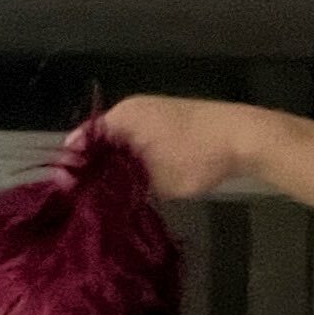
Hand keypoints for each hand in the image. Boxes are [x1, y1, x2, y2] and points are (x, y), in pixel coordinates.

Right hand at [92, 96, 271, 199]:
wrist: (244, 138)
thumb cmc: (195, 156)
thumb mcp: (152, 179)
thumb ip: (117, 184)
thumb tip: (89, 197)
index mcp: (121, 116)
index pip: (81, 143)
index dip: (74, 171)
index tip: (70, 198)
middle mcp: (131, 110)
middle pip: (99, 144)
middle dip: (93, 172)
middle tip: (88, 205)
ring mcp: (151, 115)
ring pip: (120, 146)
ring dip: (115, 170)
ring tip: (109, 200)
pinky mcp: (168, 125)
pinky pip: (139, 145)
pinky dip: (134, 164)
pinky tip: (135, 187)